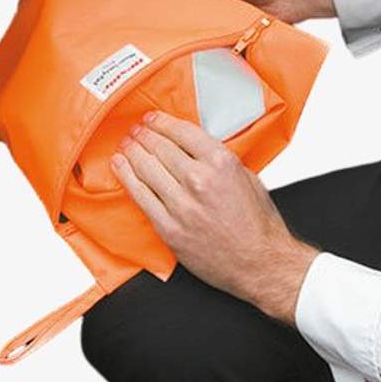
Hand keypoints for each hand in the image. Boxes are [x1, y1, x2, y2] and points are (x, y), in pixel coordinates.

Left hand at [109, 109, 320, 325]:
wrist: (260, 262)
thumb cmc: (259, 224)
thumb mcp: (248, 178)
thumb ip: (221, 161)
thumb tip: (196, 149)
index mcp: (222, 164)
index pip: (183, 133)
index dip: (163, 122)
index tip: (153, 119)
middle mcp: (199, 181)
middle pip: (161, 148)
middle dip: (145, 135)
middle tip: (136, 130)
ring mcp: (181, 206)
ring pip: (147, 169)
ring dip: (133, 152)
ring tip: (126, 144)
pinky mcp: (169, 228)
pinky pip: (141, 197)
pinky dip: (127, 178)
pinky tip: (120, 167)